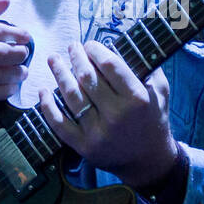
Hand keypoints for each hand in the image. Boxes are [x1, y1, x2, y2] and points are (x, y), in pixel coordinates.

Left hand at [35, 39, 177, 186]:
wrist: (149, 160)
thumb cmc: (154, 119)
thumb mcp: (161, 91)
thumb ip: (147, 67)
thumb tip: (124, 42)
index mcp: (137, 98)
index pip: (110, 65)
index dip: (95, 50)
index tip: (89, 45)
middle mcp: (117, 115)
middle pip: (87, 78)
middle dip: (76, 57)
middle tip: (72, 47)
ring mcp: (98, 133)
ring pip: (71, 96)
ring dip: (59, 74)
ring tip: (54, 60)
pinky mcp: (84, 147)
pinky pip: (60, 123)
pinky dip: (48, 106)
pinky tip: (43, 91)